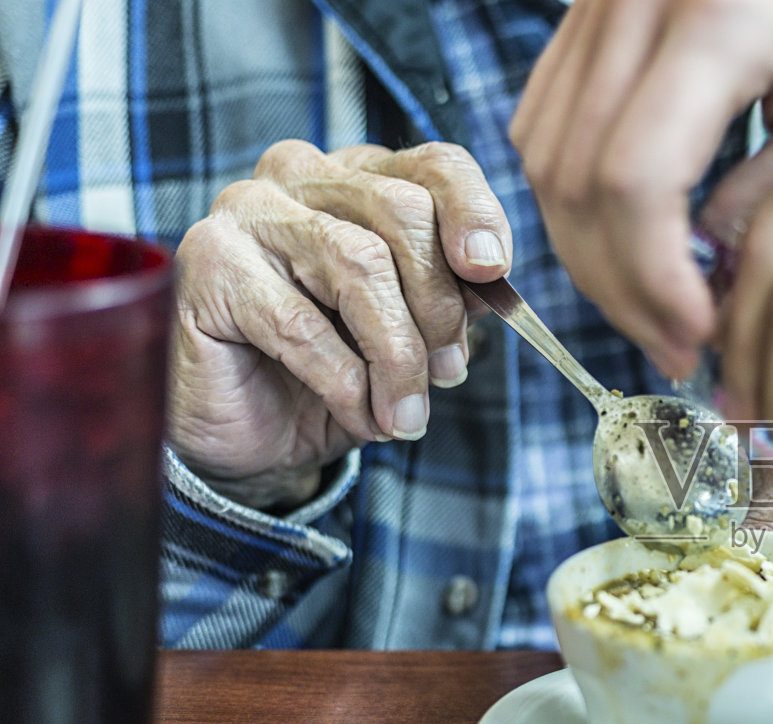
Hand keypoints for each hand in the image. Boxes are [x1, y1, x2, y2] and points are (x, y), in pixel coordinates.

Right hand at [169, 140, 512, 509]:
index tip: (493, 271)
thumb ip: (452, 295)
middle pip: (402, 211)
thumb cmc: (338, 373)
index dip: (474, 213)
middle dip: (439, 305)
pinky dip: (346, 382)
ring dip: (397, 354)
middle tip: (449, 372)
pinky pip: (299, 322)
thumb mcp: (415, 332)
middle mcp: (300, 176)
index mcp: (360, 178)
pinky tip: (360, 415)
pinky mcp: (207, 264)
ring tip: (406, 413)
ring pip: (358, 263)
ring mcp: (247, 211)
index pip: (435, 166)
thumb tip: (490, 283)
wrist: (257, 436)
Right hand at [509, 0, 772, 377]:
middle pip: (573, 177)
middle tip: (679, 347)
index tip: (700, 338)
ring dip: (589, 248)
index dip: (653, 280)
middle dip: (618, 282)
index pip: (632, 182)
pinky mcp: (589, 10)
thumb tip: (708, 289)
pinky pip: (546, 118)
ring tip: (658, 307)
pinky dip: (575, 194)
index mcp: (713, 18)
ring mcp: (598, 0)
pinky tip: (635, 240)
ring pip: (543, 155)